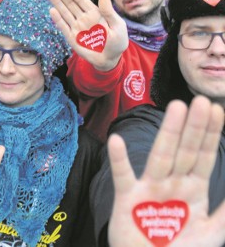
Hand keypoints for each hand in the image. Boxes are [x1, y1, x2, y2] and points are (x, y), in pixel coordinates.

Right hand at [47, 0, 127, 70]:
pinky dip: (58, 19)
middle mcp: (83, 18)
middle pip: (70, 3)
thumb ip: (108, 11)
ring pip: (65, 12)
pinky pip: (63, 27)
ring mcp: (77, 27)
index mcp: (95, 13)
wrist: (111, 59)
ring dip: (57, 3)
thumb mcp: (117, 25)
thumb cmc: (117, 42)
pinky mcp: (72, 38)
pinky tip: (52, 11)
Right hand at [108, 96, 224, 246]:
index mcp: (193, 189)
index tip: (216, 109)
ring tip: (176, 108)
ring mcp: (149, 188)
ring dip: (168, 132)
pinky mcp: (128, 198)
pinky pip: (123, 175)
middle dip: (194, 126)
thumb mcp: (210, 233)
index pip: (204, 155)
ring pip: (161, 156)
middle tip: (201, 100)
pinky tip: (117, 141)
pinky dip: (120, 159)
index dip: (210, 133)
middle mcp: (172, 183)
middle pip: (186, 150)